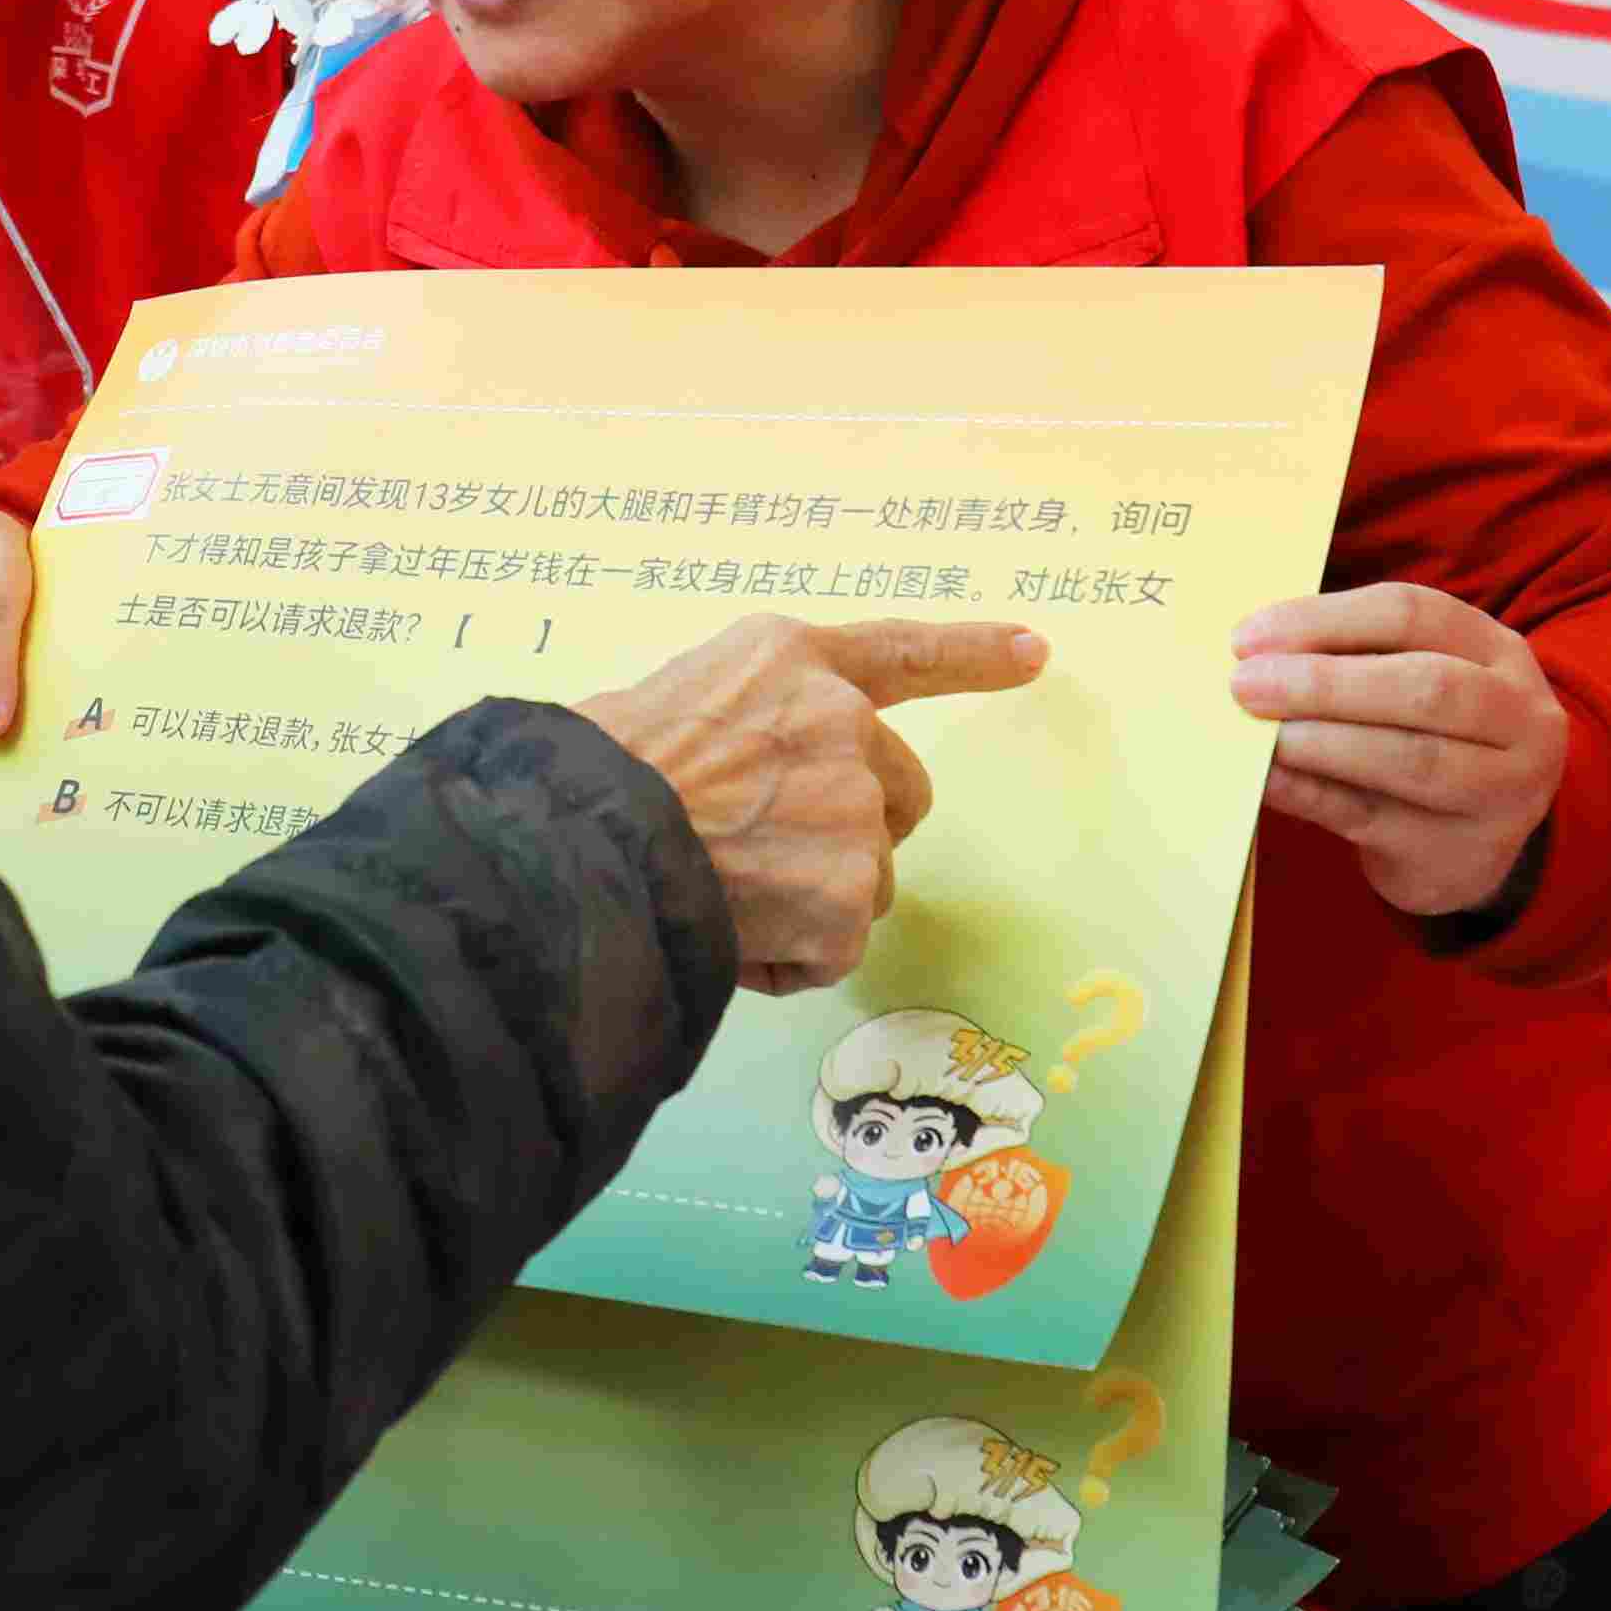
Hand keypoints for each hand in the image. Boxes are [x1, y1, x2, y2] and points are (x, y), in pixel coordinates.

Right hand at [576, 616, 1051, 992]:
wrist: (576, 844)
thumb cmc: (590, 777)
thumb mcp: (670, 701)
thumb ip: (745, 723)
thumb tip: (756, 787)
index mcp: (788, 658)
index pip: (900, 651)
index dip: (971, 653)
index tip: (1034, 653)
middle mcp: (840, 720)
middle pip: (896, 797)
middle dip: (851, 837)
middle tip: (759, 857)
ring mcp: (854, 807)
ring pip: (863, 883)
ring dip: (809, 903)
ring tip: (718, 893)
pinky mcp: (849, 892)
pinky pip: (832, 949)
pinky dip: (787, 959)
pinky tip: (729, 932)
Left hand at [1231, 586, 1567, 920]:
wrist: (1471, 847)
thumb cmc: (1428, 740)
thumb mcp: (1416, 684)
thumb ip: (1354, 660)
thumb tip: (1255, 650)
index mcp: (1500, 653)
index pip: (1415, 614)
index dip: (1327, 620)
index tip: (1250, 637)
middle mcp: (1520, 717)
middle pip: (1426, 687)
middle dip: (1325, 683)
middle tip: (1245, 685)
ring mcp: (1502, 790)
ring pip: (1414, 759)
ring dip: (1325, 742)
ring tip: (1264, 736)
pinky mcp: (1461, 851)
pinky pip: (1374, 818)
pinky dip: (1312, 794)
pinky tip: (1268, 780)